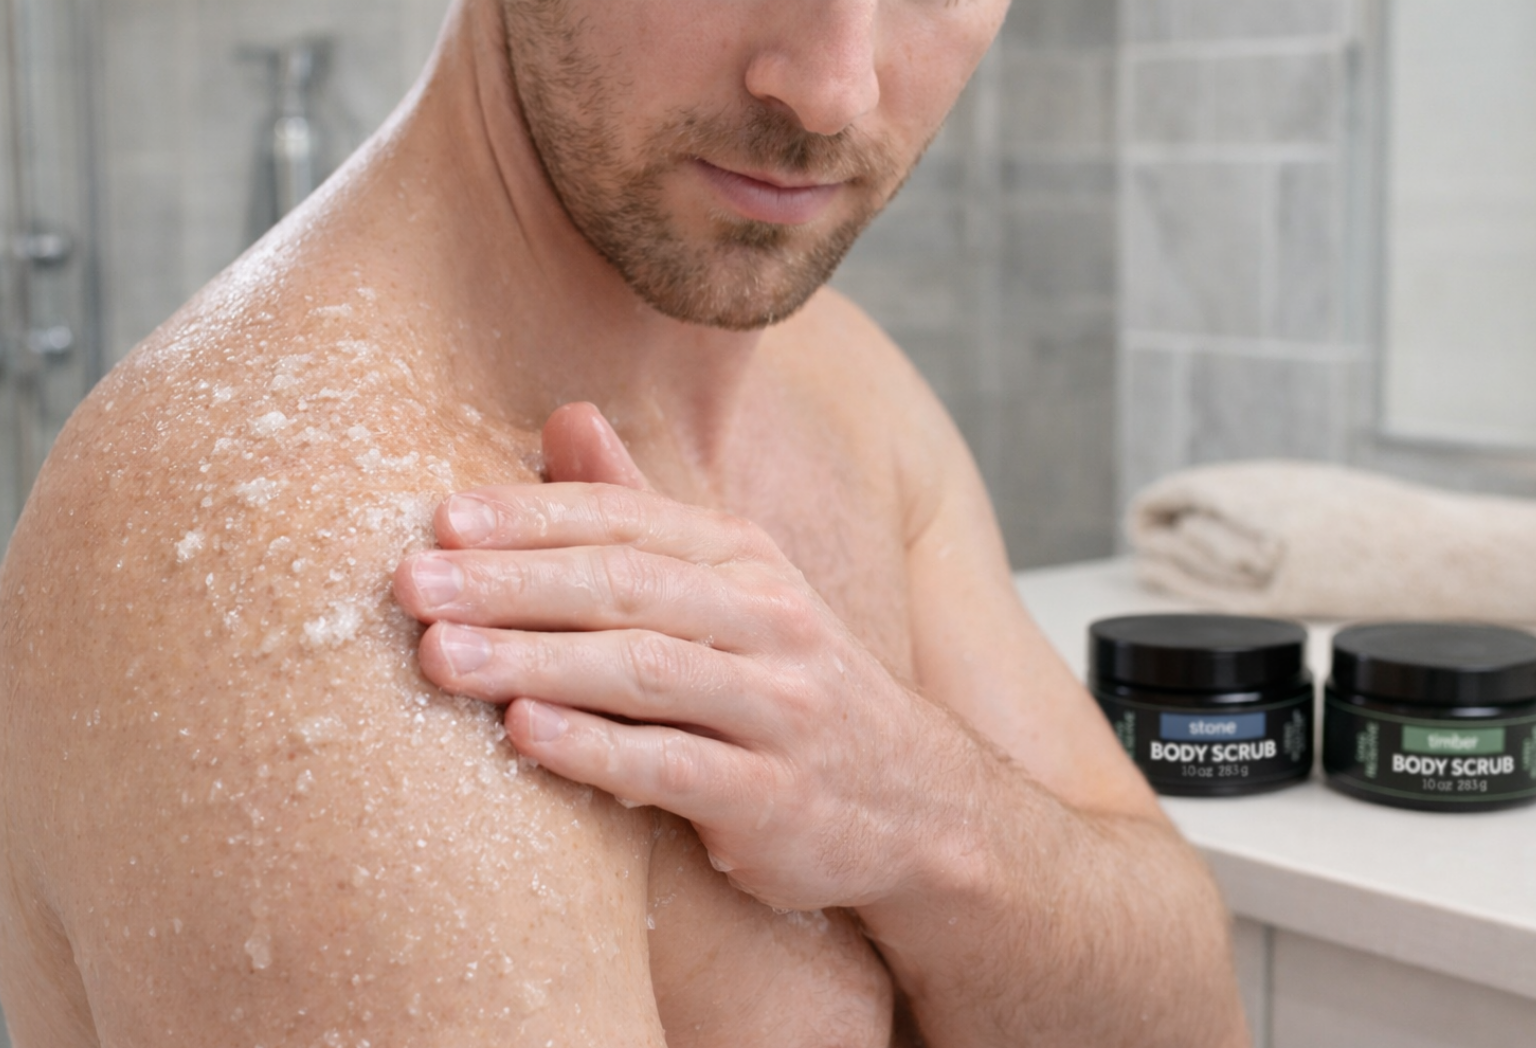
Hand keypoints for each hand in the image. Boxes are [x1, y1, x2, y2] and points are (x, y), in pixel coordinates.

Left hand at [394, 404, 973, 910]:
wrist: (919, 803)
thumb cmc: (791, 686)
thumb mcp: (734, 587)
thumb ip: (644, 511)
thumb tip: (564, 416)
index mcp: (744, 559)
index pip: (627, 521)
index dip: (532, 516)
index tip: (439, 521)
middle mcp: (768, 617)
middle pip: (627, 586)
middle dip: (513, 582)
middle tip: (412, 585)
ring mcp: (779, 707)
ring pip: (646, 671)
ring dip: (536, 660)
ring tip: (441, 657)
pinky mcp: (777, 796)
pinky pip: (678, 768)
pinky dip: (598, 750)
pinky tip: (524, 737)